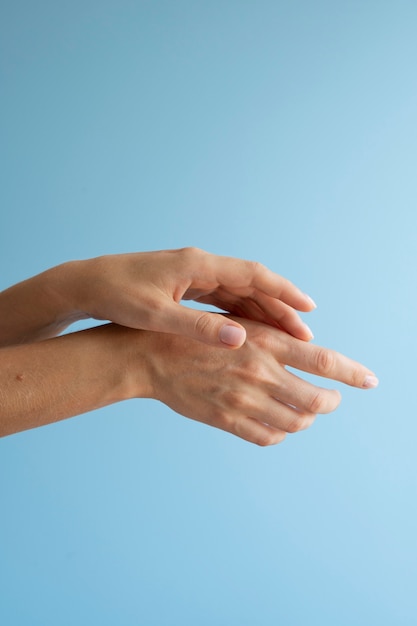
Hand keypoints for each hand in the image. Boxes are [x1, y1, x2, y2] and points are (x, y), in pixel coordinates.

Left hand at [69, 247, 315, 347]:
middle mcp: (200, 265)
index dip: (283, 291)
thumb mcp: (156, 315)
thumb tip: (239, 338)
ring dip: (263, 311)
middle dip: (280, 306)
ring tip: (287, 336)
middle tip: (305, 333)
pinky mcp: (185, 284)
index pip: (252, 274)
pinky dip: (241, 313)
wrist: (87, 283)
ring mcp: (193, 274)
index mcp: (197, 265)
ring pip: (239, 291)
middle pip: (252, 283)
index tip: (308, 308)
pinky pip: (223, 297)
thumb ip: (197, 326)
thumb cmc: (117, 296)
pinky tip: (252, 331)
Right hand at [130, 317, 378, 445]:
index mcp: (265, 342)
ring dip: (306, 418)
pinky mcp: (227, 420)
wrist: (150, 357)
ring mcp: (243, 400)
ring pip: (296, 422)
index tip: (371, 381)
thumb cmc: (194, 334)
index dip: (353, 373)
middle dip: (330, 402)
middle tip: (329, 399)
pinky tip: (277, 423)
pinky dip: (281, 432)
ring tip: (302, 410)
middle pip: (317, 401)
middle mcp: (259, 372)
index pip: (324, 361)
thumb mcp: (237, 323)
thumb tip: (308, 351)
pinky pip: (268, 437)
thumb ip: (272, 338)